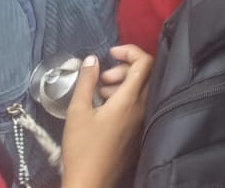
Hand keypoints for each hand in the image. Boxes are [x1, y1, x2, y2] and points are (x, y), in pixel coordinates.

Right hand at [60, 46, 153, 187]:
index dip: (130, 51)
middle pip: (145, 75)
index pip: (145, 62)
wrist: (91, 184)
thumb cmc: (82, 148)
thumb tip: (92, 59)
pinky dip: (124, 99)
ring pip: (141, 91)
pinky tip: (104, 109)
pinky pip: (139, 106)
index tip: (110, 53)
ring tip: (98, 94)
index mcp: (130, 100)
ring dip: (122, 85)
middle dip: (123, 69)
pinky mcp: (139, 133)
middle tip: (101, 79)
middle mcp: (142, 108)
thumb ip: (86, 82)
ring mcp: (143, 121)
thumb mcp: (78, 112)